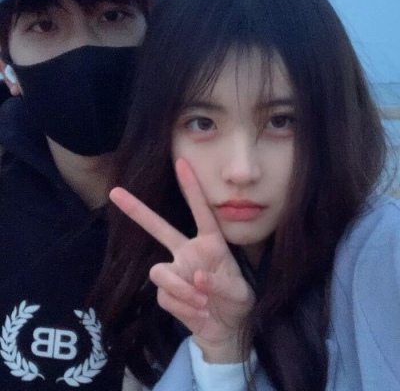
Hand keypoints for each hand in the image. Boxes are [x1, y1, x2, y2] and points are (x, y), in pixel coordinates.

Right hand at [109, 158, 254, 361]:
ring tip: (202, 303)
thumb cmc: (238, 302)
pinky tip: (198, 312)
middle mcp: (188, 252)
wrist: (227, 329)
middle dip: (137, 211)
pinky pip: (165, 297)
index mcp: (210, 244)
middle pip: (158, 228)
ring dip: (180, 290)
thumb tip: (196, 277)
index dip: (191, 188)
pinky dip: (182, 307)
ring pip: (159, 271)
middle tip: (115, 192)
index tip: (182, 162)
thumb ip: (221, 284)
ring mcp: (176, 271)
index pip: (200, 211)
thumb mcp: (240, 294)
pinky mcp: (168, 293)